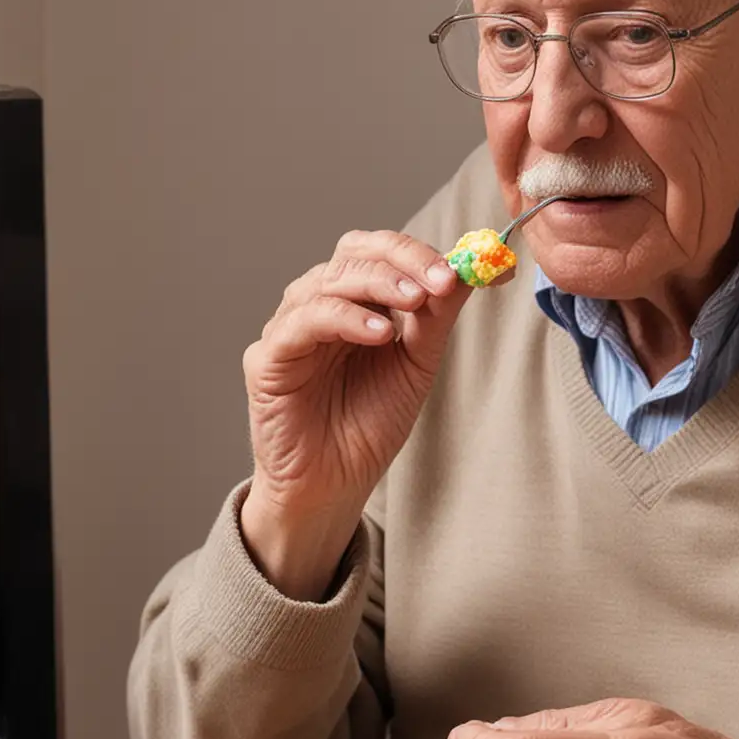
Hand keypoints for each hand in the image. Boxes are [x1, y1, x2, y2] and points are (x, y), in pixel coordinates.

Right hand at [241, 229, 467, 597]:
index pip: (378, 252)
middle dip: (402, 260)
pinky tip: (379, 333)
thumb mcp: (416, 365)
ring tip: (416, 302)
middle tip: (440, 280)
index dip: (419, 253)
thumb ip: (435, 318)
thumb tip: (471, 271)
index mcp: (353, 302)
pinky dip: (344, 318)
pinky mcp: (267, 358)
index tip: (465, 269)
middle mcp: (317, 305)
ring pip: (328, 281)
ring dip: (378, 284)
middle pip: (353, 254)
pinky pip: (302, 322)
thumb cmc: (368, 426)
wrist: (333, 486)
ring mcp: (289, 329)